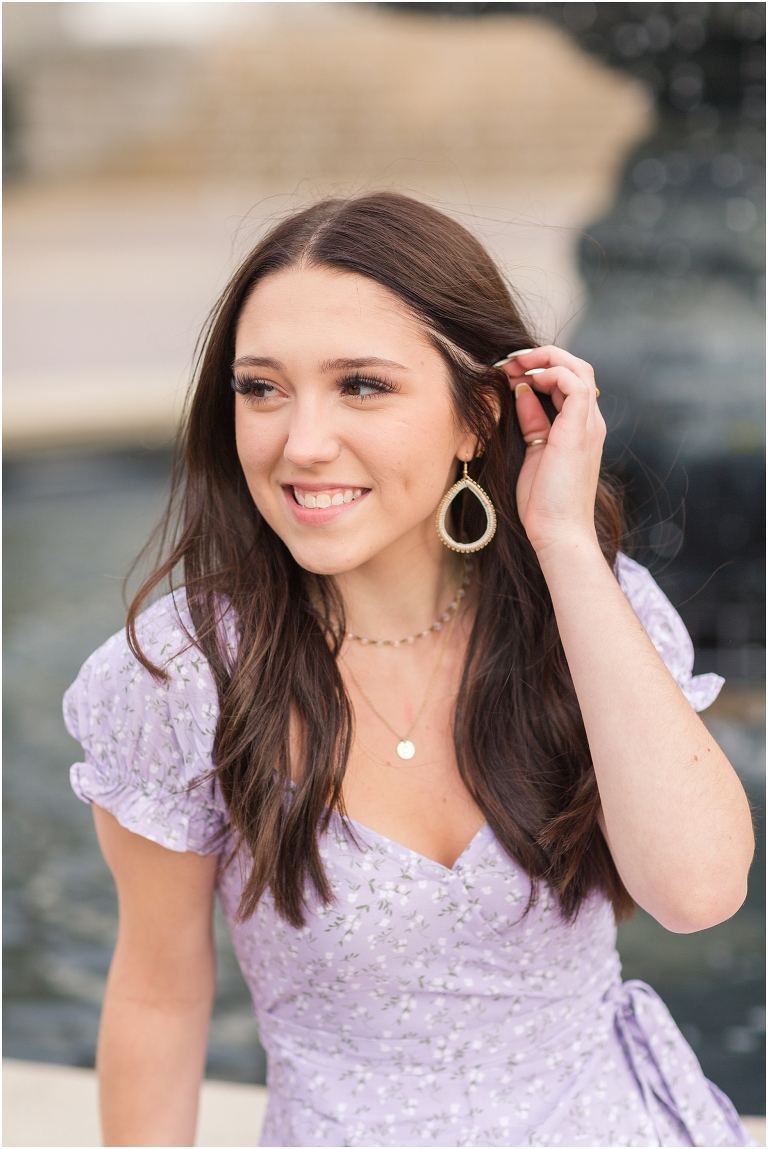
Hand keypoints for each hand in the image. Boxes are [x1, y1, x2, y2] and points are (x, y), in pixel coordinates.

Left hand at [499, 346, 604, 554]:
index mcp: (580, 428)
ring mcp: (589, 425)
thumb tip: (519, 392)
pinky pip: (573, 383)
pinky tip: (525, 381)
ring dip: (545, 360)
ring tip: (514, 366)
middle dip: (542, 357)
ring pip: (579, 368)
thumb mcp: (533, 452)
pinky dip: (550, 373)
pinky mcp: (580, 429)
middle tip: (510, 362)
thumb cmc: (544, 502)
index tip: (508, 374)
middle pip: (577, 368)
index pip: (568, 382)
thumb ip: (531, 421)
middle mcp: (591, 422)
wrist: (558, 532)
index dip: (539, 370)